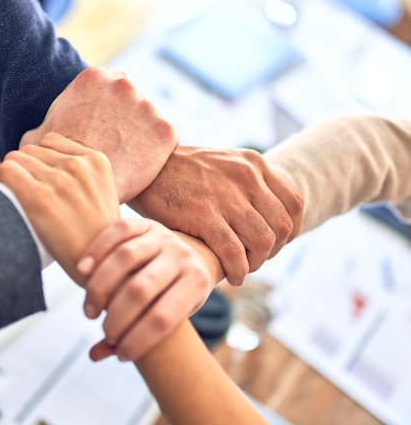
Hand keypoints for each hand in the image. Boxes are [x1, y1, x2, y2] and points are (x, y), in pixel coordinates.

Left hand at [0, 132, 119, 283]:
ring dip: (9, 173)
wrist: (101, 265)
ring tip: (12, 193)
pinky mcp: (39, 196)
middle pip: (32, 150)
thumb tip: (48, 168)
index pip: (52, 141)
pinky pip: (5, 171)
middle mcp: (79, 165)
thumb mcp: (103, 194)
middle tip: (23, 190)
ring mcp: (59, 180)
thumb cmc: (98, 236)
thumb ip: (83, 175)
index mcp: (97, 161)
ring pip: (15, 158)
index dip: (41, 159)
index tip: (38, 177)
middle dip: (24, 167)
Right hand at [20, 66, 178, 202]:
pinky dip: (160, 147)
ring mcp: (148, 105)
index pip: (109, 87)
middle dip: (127, 117)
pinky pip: (168, 135)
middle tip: (117, 142)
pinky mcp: (166, 129)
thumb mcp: (38, 138)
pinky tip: (144, 161)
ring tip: (129, 155)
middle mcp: (124, 84)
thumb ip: (44, 126)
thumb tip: (35, 134)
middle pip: (132, 98)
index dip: (108, 109)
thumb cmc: (58, 163)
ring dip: (144, 131)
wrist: (84, 187)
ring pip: (150, 117)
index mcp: (93, 77)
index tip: (104, 127)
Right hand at [77, 218, 215, 361]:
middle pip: (141, 289)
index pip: (163, 318)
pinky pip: (118, 231)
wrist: (193, 254)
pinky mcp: (145, 223)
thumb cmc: (178, 293)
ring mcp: (164, 235)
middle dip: (117, 317)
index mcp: (197, 282)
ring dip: (100, 287)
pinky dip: (96, 250)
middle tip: (105, 330)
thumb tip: (96, 354)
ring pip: (125, 257)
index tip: (123, 354)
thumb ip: (138, 334)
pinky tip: (82, 271)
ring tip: (90, 310)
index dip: (139, 341)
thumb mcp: (173, 315)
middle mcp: (182, 255)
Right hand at [128, 145, 302, 285]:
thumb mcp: (223, 163)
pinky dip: (238, 270)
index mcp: (253, 164)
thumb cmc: (182, 170)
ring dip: (256, 263)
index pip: (294, 203)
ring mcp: (226, 195)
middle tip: (255, 258)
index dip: (291, 230)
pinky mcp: (203, 213)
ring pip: (263, 242)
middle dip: (273, 250)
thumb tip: (265, 214)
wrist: (145, 164)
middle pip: (282, 226)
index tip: (275, 243)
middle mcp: (246, 176)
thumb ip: (246, 182)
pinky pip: (234, 252)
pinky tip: (231, 276)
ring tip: (242, 268)